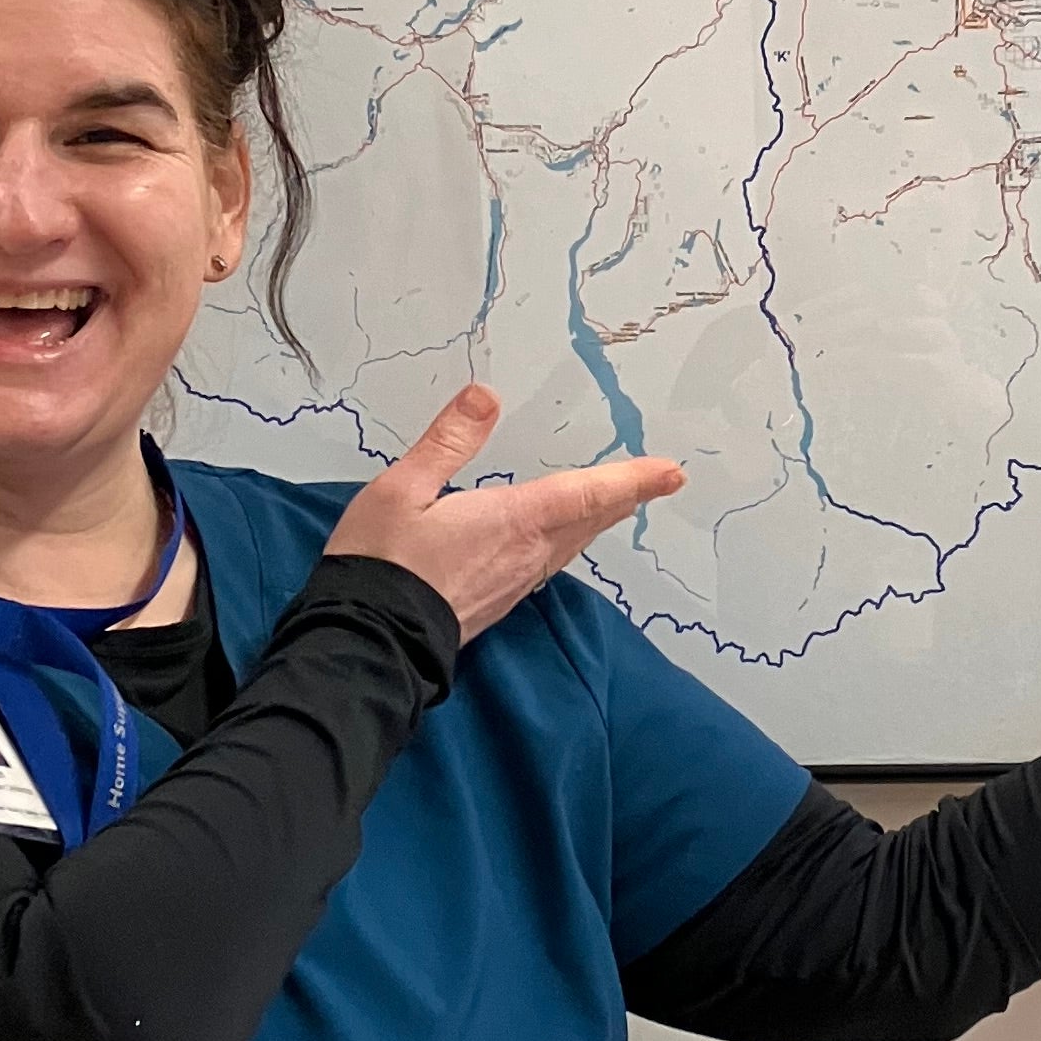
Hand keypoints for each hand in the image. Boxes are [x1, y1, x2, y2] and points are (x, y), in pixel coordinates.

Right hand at [327, 383, 685, 643]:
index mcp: (512, 521)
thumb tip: (485, 396)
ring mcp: (514, 584)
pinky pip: (545, 565)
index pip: (586, 494)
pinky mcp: (497, 603)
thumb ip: (448, 442)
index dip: (632, 480)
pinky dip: (565, 542)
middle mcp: (525, 555)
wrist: (367, 643)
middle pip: (588, 521)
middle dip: (623, 497)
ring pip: (569, 545)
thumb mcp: (403, 488)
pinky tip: (555, 541)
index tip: (672, 472)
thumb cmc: (381, 564)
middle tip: (657, 480)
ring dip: (596, 520)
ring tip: (615, 502)